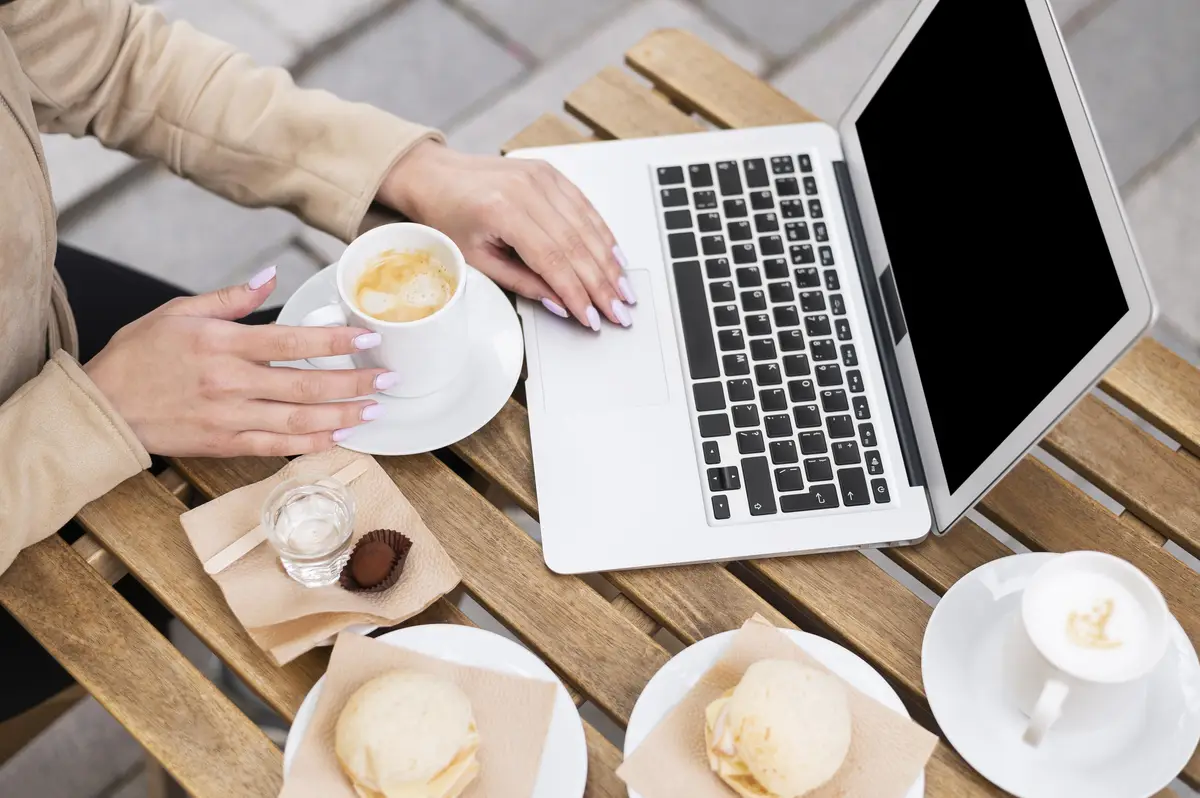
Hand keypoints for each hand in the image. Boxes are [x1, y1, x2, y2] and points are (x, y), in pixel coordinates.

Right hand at [83, 267, 394, 456]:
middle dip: (354, 383)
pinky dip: (311, 444)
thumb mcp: (178, 312)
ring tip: (375, 411)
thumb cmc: (138, 356)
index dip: (336, 341)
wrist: (103, 407)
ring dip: (342, 416)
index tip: (370, 339)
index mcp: (222, 344)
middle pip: (305, 384)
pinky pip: (277, 447)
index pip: (292, 341)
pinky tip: (339, 437)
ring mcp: (229, 418)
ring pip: (298, 420)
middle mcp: (231, 383)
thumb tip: (270, 276)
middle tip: (389, 380)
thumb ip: (230, 299)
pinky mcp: (224, 444)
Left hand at [378, 141, 635, 330]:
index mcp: (502, 211)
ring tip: (624, 292)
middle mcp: (527, 189)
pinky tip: (616, 257)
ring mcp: (542, 178)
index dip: (577, 293)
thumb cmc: (447, 217)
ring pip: (587, 226)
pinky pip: (585, 207)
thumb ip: (522, 283)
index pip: (553, 260)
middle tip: (619, 311)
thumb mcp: (477, 260)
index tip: (592, 317)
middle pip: (577, 244)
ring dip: (610, 263)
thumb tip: (562, 304)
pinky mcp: (550, 174)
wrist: (434, 176)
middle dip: (602, 284)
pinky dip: (603, 234)